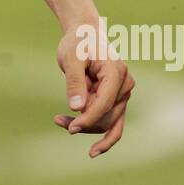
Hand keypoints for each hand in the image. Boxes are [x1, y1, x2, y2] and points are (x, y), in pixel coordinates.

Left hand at [54, 23, 135, 158]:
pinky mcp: (117, 100)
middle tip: (58, 121)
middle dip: (83, 123)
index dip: (87, 118)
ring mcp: (123, 94)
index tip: (69, 127)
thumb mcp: (71, 58)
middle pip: (106, 116)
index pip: (104, 104)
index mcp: (117, 72)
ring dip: (85, 126)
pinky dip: (102, 136)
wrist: (85, 33)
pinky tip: (93, 151)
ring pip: (107, 123)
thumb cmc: (77, 43)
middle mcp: (125, 85)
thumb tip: (77, 109)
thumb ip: (74, 82)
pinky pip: (114, 124)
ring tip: (59, 121)